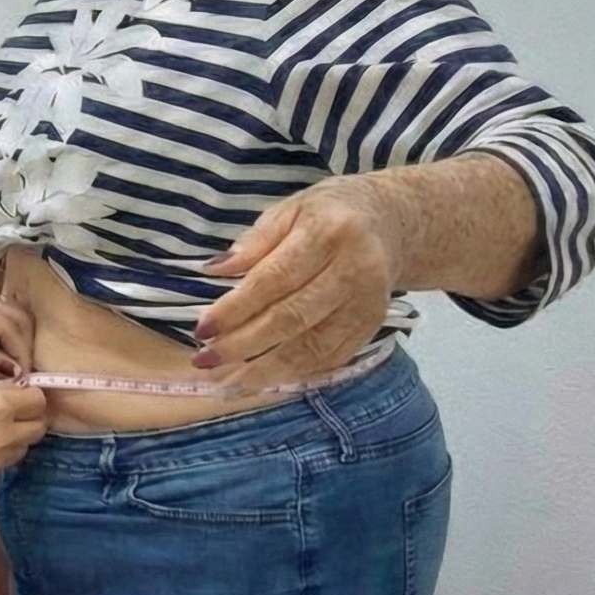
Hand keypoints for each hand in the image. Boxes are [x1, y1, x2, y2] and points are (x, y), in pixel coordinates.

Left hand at [0, 287, 33, 381]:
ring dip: (20, 343)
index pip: (9, 325)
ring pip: (16, 317)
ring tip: (16, 370)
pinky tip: (5, 359)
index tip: (24, 378)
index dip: (21, 352)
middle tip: (23, 377)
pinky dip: (11, 339)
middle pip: (19, 318)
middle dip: (25, 347)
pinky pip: (4, 320)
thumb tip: (13, 371)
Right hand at [0, 379, 48, 489]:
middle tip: (10, 410)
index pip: (39, 400)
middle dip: (29, 417)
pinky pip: (1, 463)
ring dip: (15, 437)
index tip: (19, 393)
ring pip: (23, 449)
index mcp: (0, 407)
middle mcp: (4, 437)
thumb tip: (14, 388)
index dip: (30, 394)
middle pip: (39, 428)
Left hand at [196, 178, 400, 387]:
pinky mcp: (374, 326)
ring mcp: (368, 303)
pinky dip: (296, 372)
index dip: (236, 308)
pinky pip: (331, 357)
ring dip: (267, 370)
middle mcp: (354, 270)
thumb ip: (253, 242)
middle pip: (292, 317)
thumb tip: (213, 270)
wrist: (391, 221)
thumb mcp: (289, 210)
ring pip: (313, 347)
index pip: (274, 279)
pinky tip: (265, 379)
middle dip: (244, 344)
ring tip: (229, 384)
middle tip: (206, 360)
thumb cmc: (330, 213)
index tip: (203, 329)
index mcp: (328, 233)